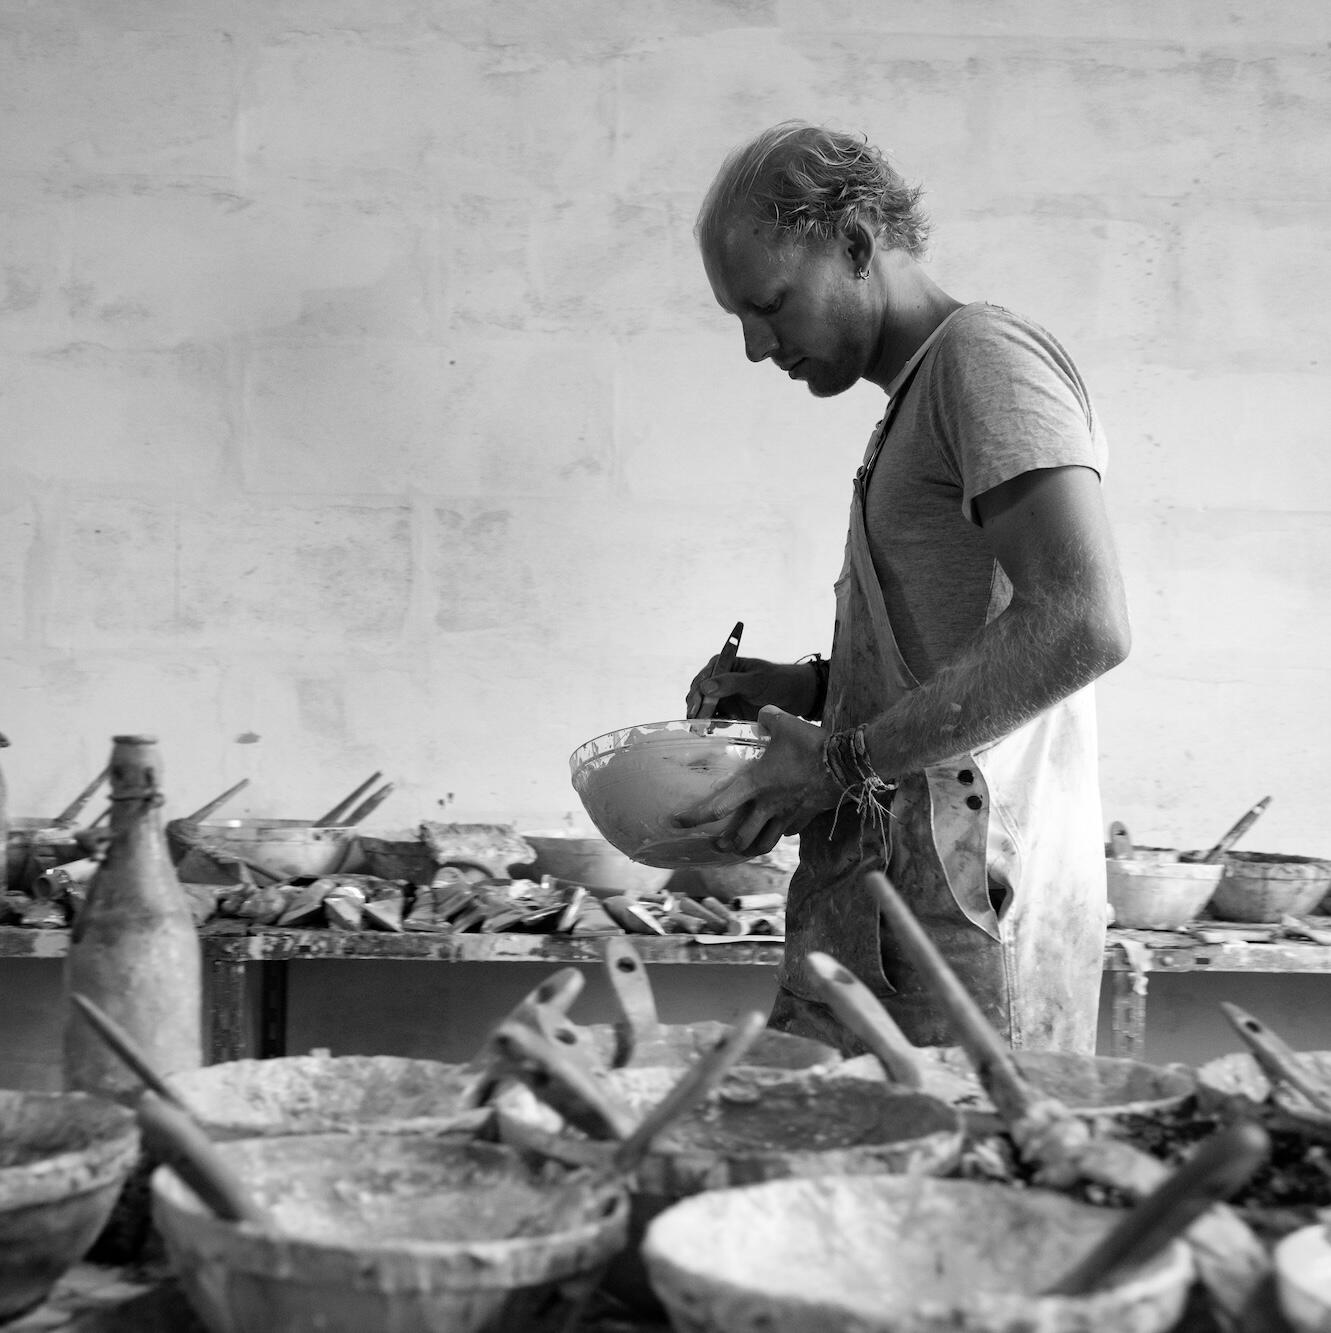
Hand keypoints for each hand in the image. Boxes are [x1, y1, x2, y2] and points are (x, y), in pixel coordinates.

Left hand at [673, 705, 841, 855]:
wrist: (846, 763)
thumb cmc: (812, 744)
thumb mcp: (785, 723)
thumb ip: (768, 717)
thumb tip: (762, 713)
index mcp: (755, 784)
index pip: (717, 807)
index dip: (694, 817)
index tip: (678, 822)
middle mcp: (767, 805)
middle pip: (739, 838)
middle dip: (724, 845)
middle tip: (715, 843)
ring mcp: (787, 814)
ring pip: (764, 843)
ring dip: (749, 848)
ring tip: (740, 847)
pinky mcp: (804, 817)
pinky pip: (788, 831)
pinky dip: (779, 833)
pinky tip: (777, 829)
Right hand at [685, 657, 818, 721]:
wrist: (793, 695)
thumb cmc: (776, 680)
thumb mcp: (754, 680)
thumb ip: (731, 683)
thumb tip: (706, 687)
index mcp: (722, 665)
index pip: (702, 679)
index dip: (697, 694)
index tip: (697, 707)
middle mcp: (718, 680)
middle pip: (699, 695)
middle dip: (697, 709)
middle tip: (699, 722)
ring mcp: (723, 696)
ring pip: (704, 708)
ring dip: (705, 717)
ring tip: (708, 726)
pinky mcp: (729, 711)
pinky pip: (716, 718)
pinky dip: (716, 722)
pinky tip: (722, 725)